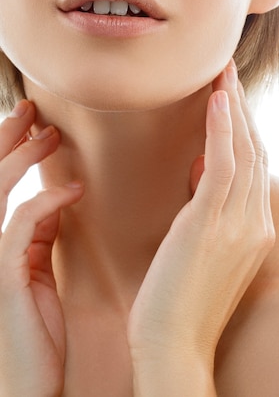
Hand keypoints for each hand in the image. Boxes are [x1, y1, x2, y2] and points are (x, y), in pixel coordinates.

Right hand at [0, 100, 82, 396]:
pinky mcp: (1, 275)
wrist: (28, 383)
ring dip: (22, 156)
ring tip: (49, 134)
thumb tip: (56, 197)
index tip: (34, 122)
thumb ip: (40, 234)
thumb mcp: (37, 271)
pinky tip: (73, 191)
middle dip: (7, 138)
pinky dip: (46, 202)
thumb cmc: (35, 328)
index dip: (10, 147)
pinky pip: (19, 225)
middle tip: (32, 109)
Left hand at [127, 63, 274, 392]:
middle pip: (256, 151)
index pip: (255, 166)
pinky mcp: (212, 225)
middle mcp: (256, 222)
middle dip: (242, 108)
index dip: (245, 128)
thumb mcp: (202, 248)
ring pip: (244, 151)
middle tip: (228, 73)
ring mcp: (239, 224)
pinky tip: (216, 101)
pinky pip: (224, 165)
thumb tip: (202, 167)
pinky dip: (222, 130)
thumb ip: (209, 206)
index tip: (231, 97)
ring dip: (233, 108)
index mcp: (256, 230)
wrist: (173, 346)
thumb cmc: (179, 300)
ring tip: (221, 74)